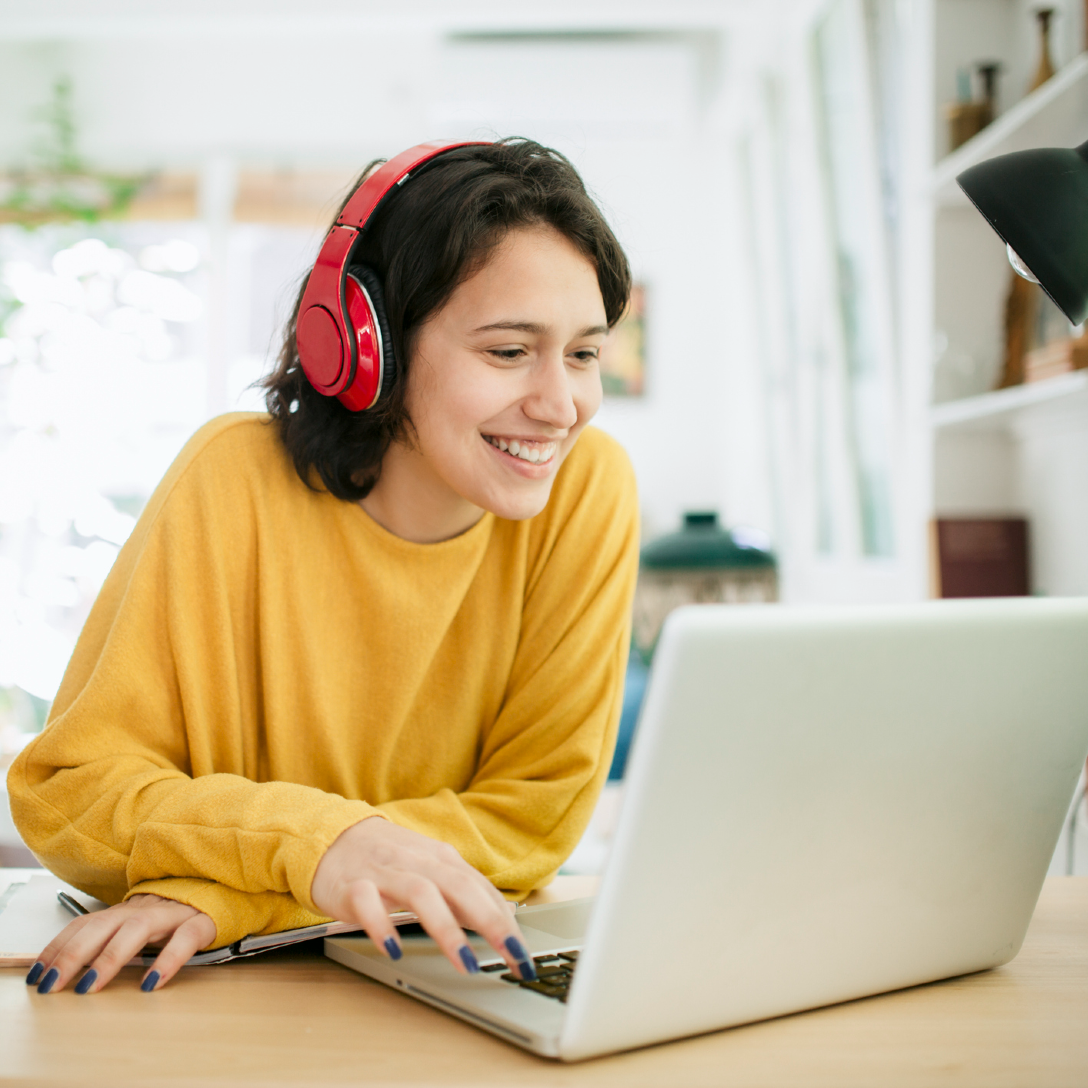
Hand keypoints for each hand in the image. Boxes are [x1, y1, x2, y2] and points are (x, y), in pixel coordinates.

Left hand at [26, 894, 216, 994]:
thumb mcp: (141, 925)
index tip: (37, 974)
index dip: (59, 947)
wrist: (229, 890)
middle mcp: (146, 907)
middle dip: (73, 955)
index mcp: (127, 910)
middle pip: (103, 925)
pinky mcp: (203, 922)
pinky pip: (185, 938)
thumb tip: (69, 967)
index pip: (85, 923)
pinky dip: (167, 959)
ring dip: (110, 957)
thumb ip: (112, 938)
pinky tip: (152, 982)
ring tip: (90, 986)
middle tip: (52, 984)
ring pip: (138, 929)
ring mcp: (175, 912)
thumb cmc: (179, 915)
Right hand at [311, 816, 536, 979]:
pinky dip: (382, 926)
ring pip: (421, 895)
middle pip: (461, 888)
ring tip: (467, 963)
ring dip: (447, 929)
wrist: (334, 836)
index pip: (481, 889)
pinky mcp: (353, 887)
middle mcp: (418, 863)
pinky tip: (394, 950)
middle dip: (490, 923)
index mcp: (442, 859)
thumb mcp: (432, 868)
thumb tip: (504, 918)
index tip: (524, 954)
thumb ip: (465, 892)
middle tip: (511, 955)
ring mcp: (386, 873)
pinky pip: (368, 905)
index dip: (506, 921)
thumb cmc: (390, 859)